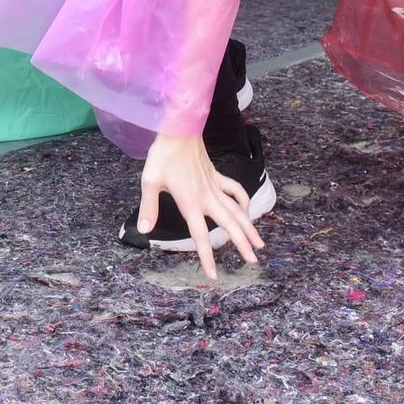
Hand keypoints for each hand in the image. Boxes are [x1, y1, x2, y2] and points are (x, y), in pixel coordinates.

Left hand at [138, 132, 264, 279]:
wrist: (179, 128)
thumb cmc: (163, 155)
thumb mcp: (150, 181)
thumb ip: (148, 208)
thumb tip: (144, 230)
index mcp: (190, 202)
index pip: (200, 236)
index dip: (207, 256)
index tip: (214, 274)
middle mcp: (207, 197)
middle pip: (229, 225)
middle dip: (242, 244)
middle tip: (254, 261)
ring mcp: (215, 186)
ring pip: (237, 210)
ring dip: (249, 227)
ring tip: (260, 243)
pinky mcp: (217, 175)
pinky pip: (235, 190)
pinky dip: (243, 201)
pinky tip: (247, 210)